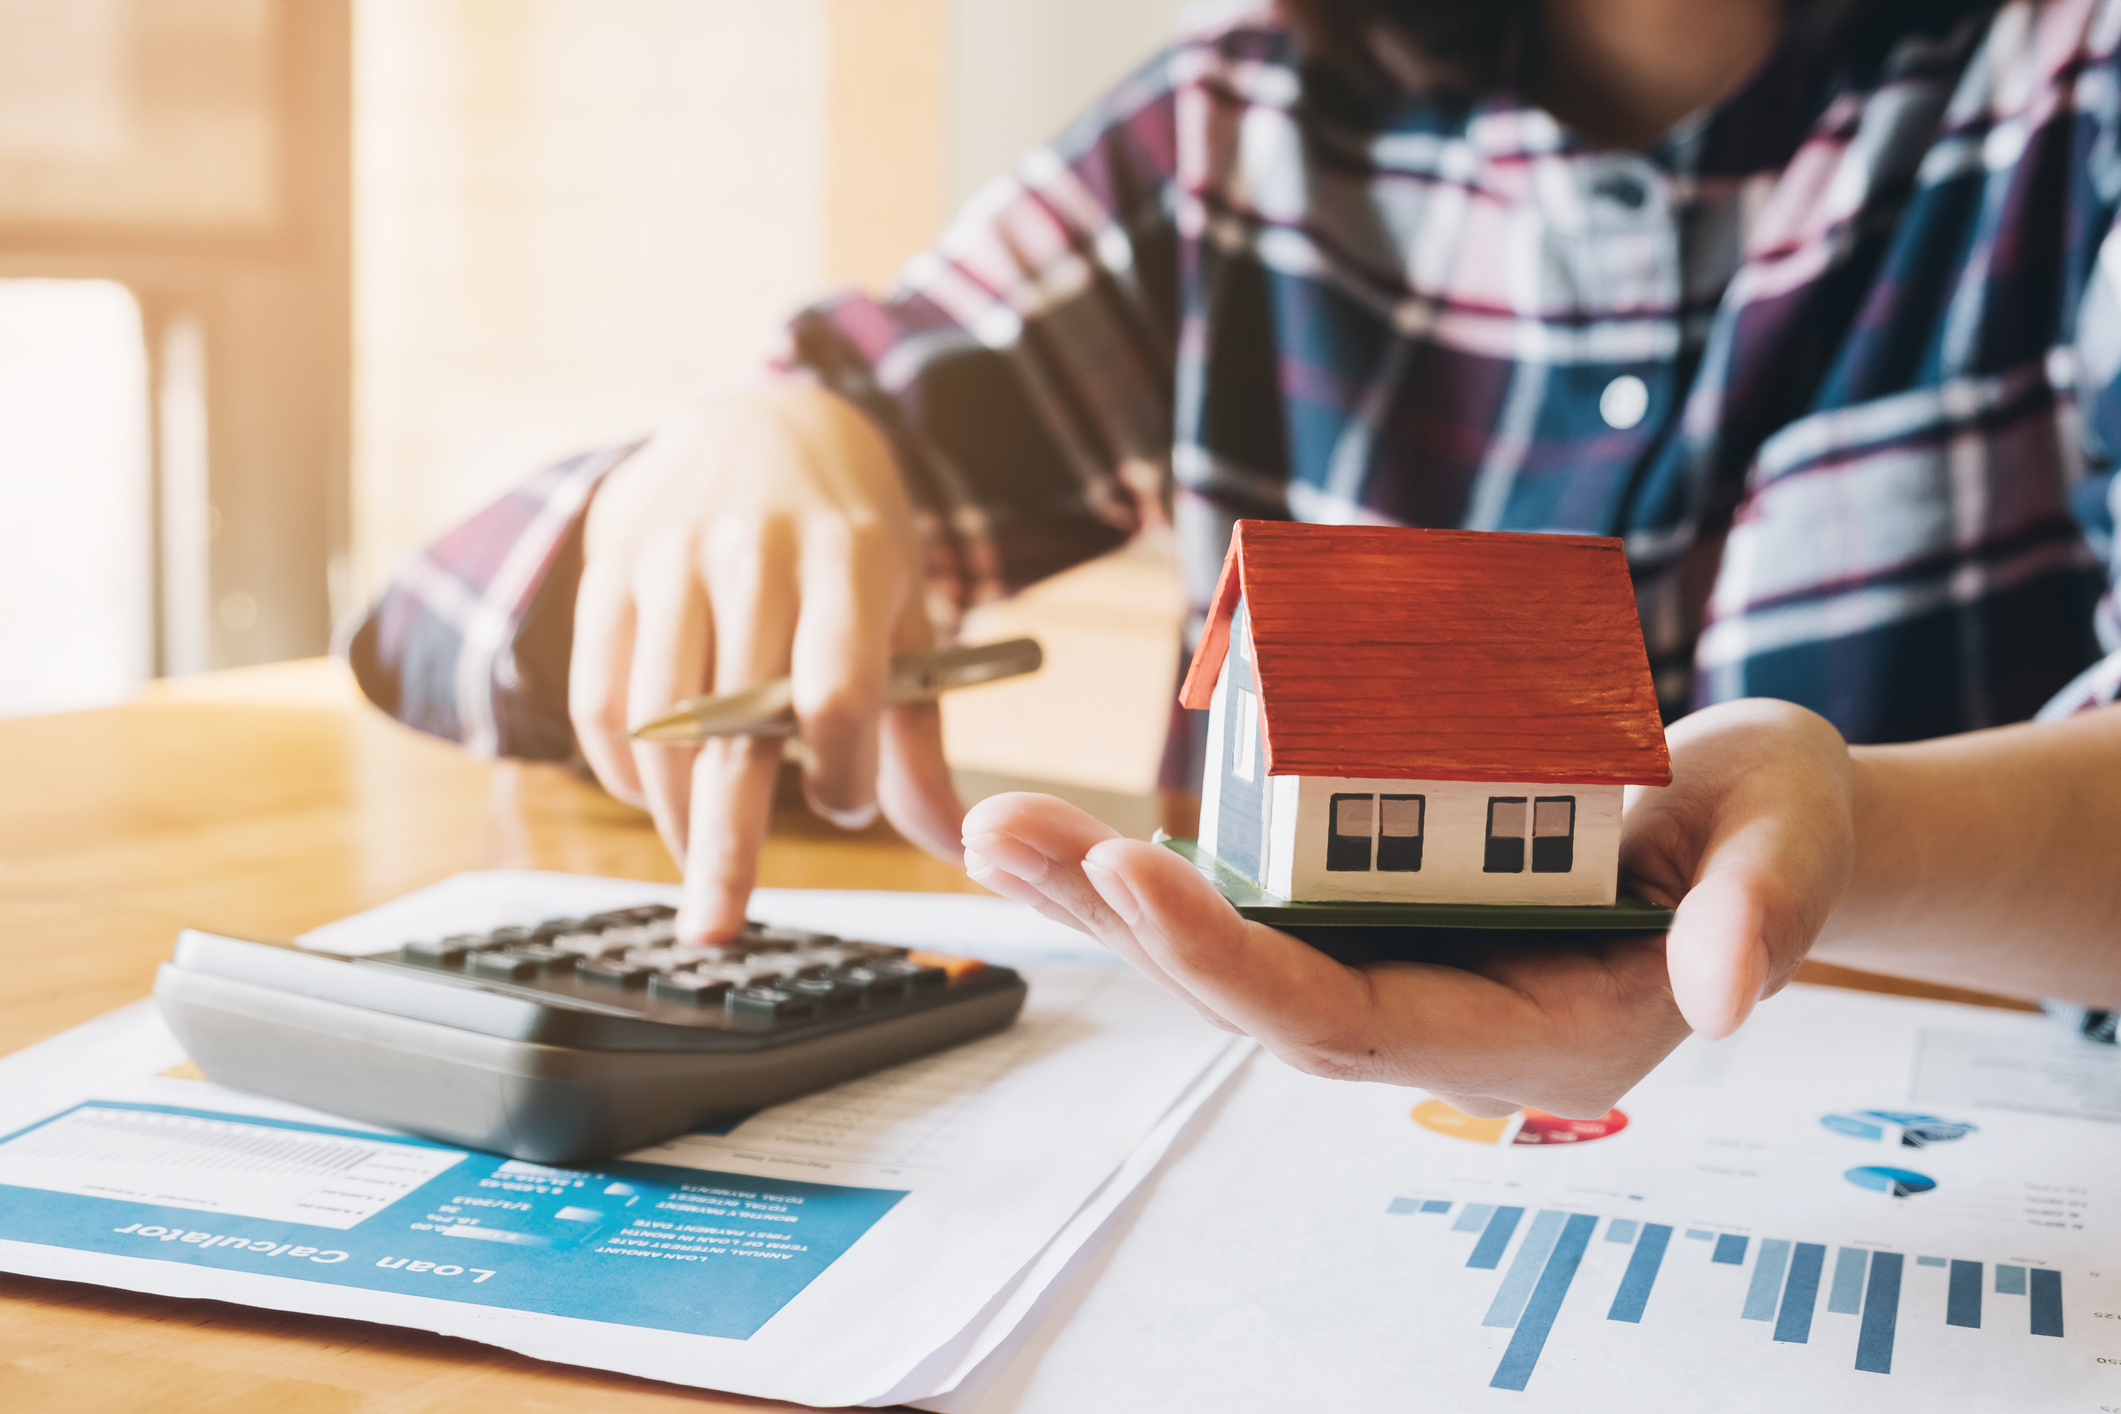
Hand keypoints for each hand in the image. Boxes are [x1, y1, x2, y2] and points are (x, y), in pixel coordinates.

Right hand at [570, 379, 964, 941]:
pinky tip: (653, 794)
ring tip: (699, 855)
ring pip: (655, 723)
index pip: (835, 694)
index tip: (846, 803)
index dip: (840, 773)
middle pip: (731, 728)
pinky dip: (621, 767)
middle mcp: (752, 554)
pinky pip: (599, 697)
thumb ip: (917, 734)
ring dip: (671, 812)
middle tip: (716, 928)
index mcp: (847, 559)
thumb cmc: (852, 537)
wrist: (765, 417)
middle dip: (722, 841)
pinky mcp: (609, 570)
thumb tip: (951, 848)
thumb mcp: (905, 613)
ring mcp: (671, 559)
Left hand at [957, 698, 1854, 1116]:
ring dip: (1111, 902)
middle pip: (1255, 998)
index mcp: (1533, 1034)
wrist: (1753, 818)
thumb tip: (1726, 993)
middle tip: (1006, 836)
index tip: (1138, 875)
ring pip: (1234, 958)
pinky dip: (1160, 873)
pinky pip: (1255, 905)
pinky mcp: (1380, 911)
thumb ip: (1766, 913)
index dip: (1235, 961)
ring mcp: (1405, 969)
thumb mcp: (1793, 842)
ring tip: (999, 832)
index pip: (1353, 1024)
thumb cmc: (1773, 825)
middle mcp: (1446, 1019)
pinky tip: (1069, 833)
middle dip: (1126, 926)